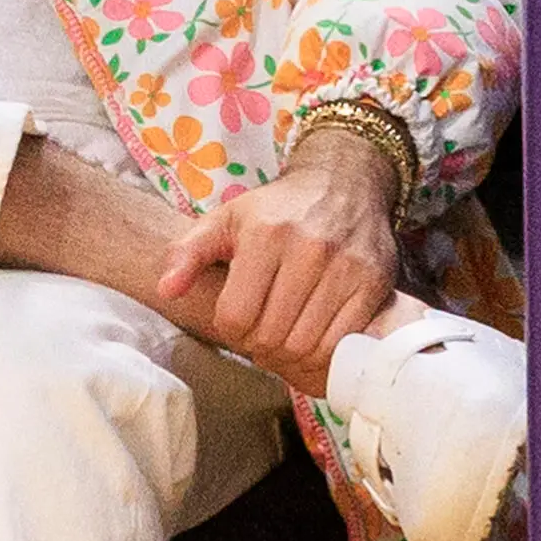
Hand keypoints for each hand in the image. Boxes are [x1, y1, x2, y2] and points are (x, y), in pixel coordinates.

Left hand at [157, 127, 400, 390]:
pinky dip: (324, 354)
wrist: (343, 184)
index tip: (235, 322)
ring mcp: (345, 268)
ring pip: (308, 345)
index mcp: (264, 234)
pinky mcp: (374, 284)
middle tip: (259, 338)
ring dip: (290, 356)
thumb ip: (189, 252)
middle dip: (258, 346)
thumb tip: (166, 290)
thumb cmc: (276, 209)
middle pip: (272, 336)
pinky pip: (343, 342)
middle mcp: (307, 250)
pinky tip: (311, 339)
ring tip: (282, 341)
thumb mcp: (226, 218)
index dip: (229, 330)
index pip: (236, 316)